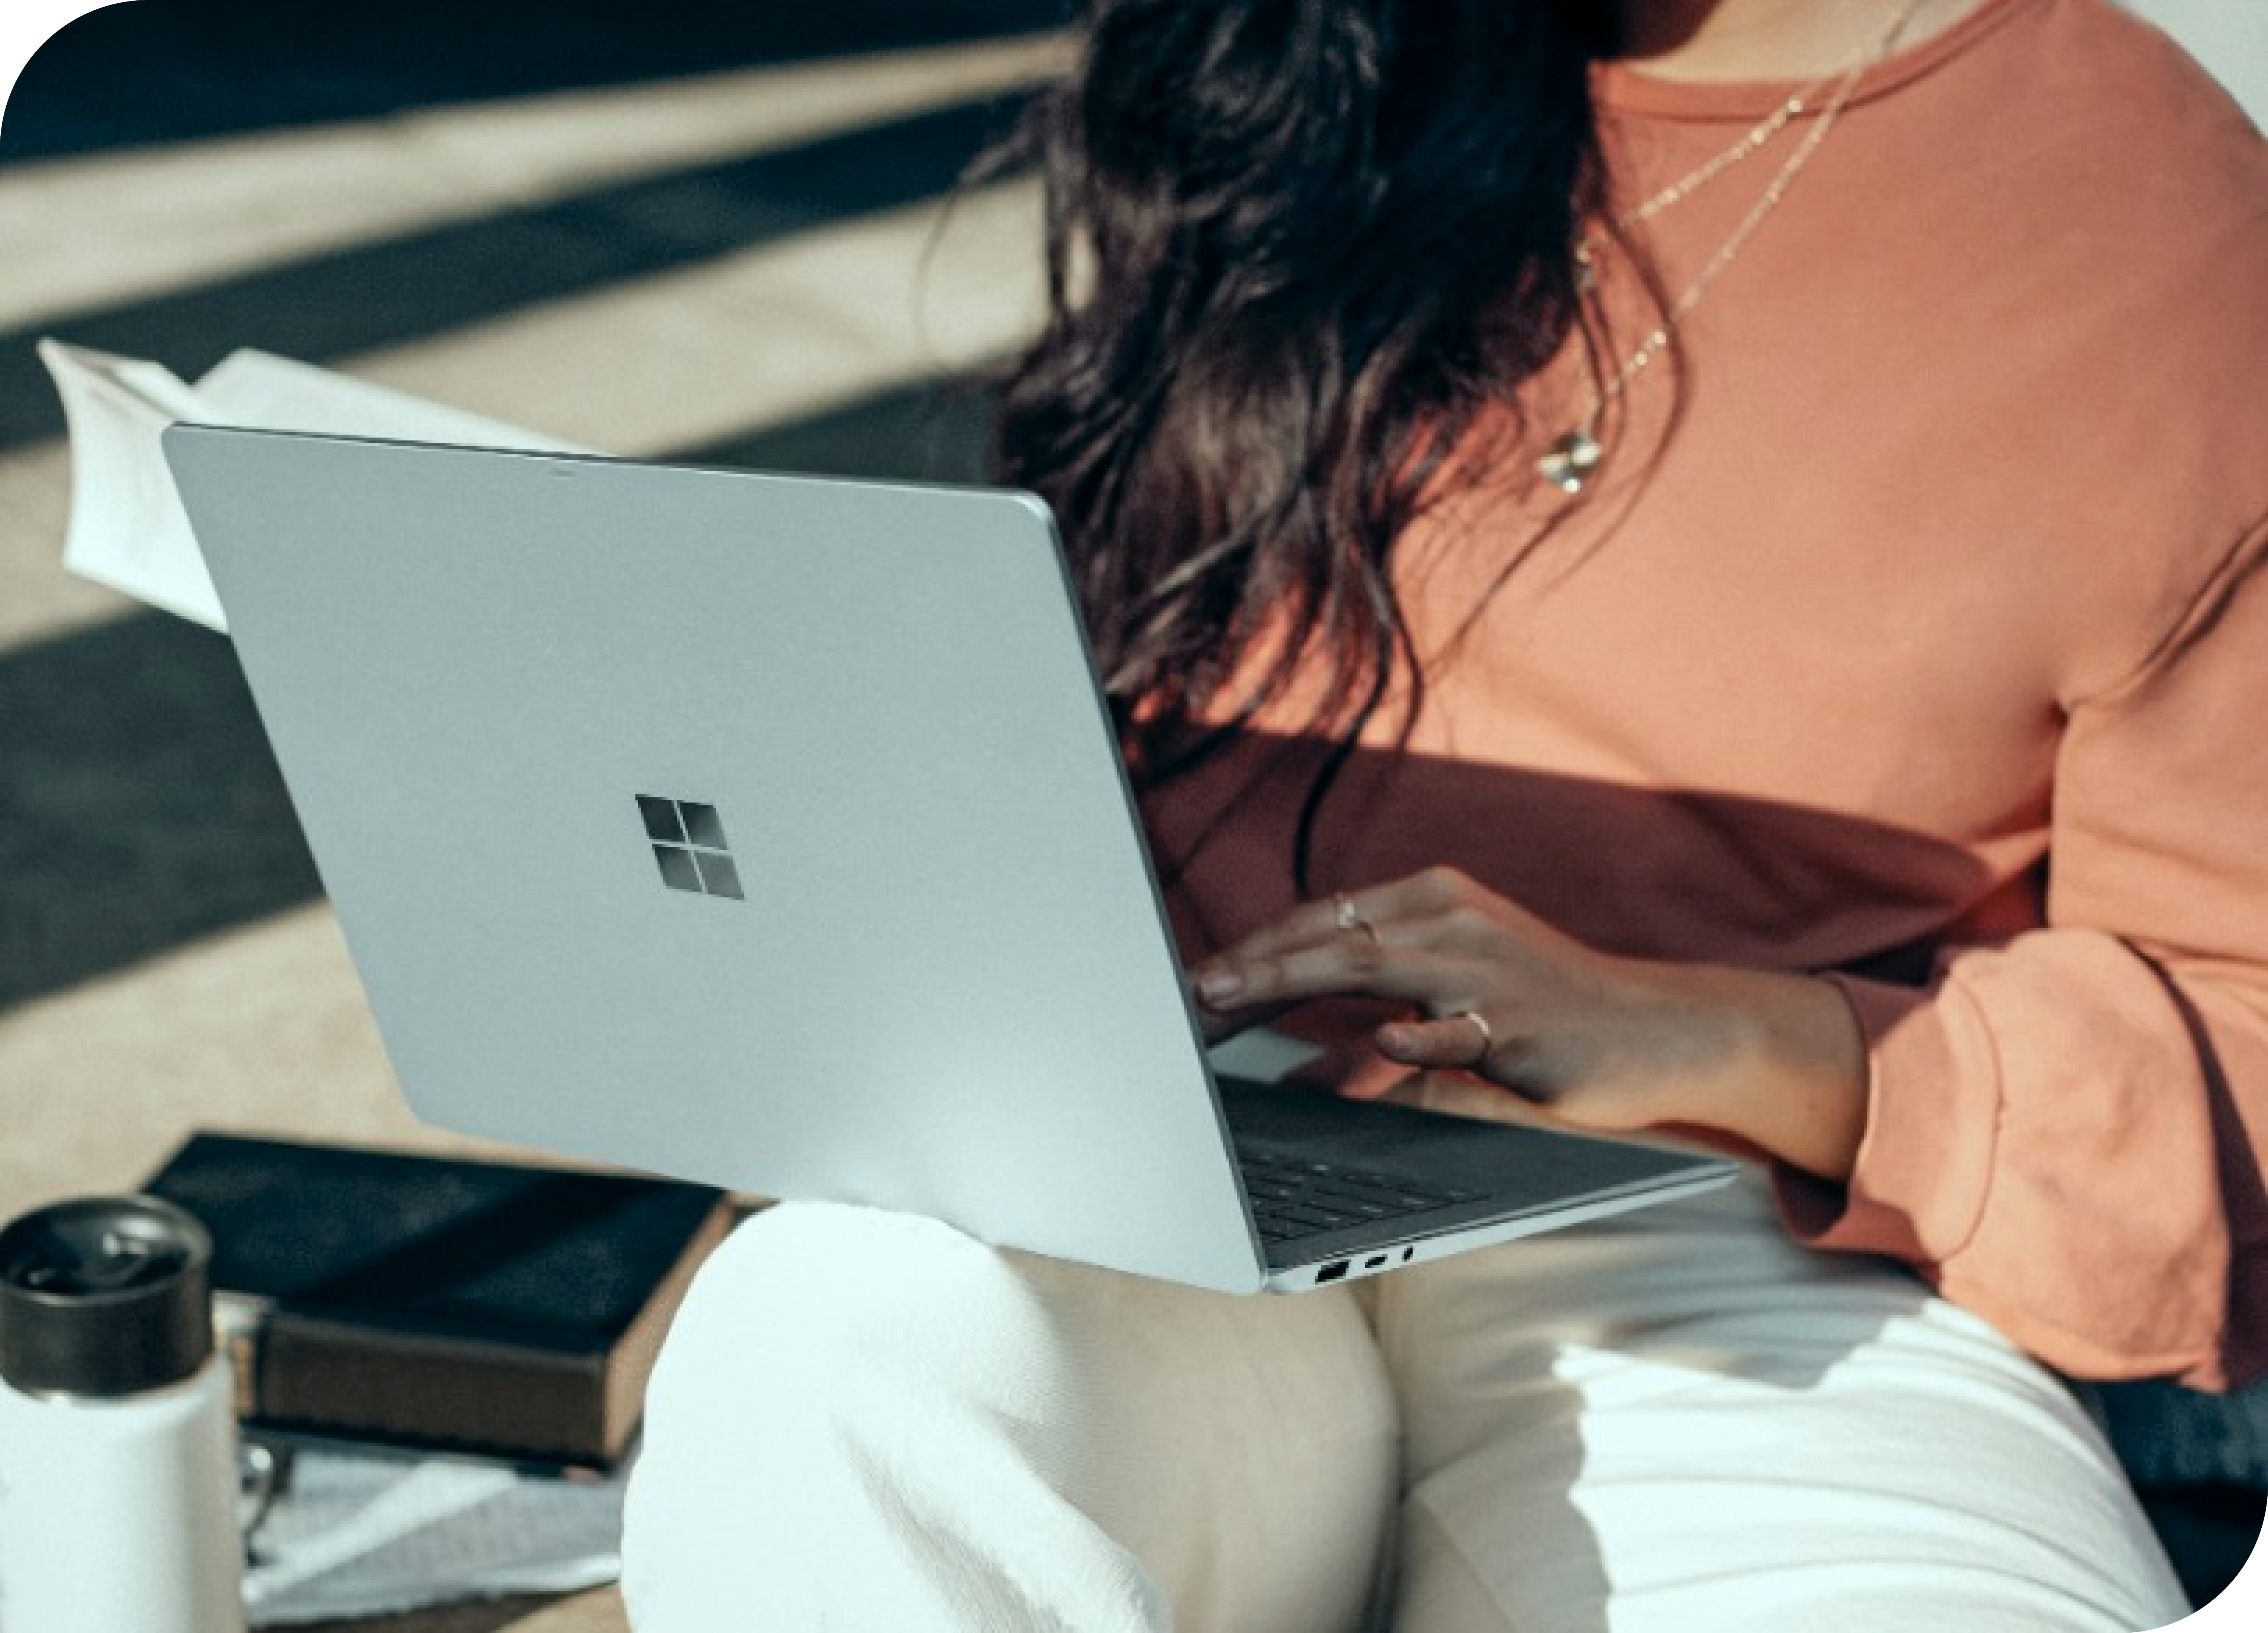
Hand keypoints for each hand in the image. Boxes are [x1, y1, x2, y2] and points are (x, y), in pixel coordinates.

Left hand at [1190, 867, 1867, 1178]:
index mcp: (1434, 901)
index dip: (1253, 949)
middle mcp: (1453, 920)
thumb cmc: (1545, 1012)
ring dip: (1290, 981)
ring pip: (1371, 966)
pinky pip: (1456, 1028)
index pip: (1322, 919)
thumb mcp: (1457, 991)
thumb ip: (1380, 1008)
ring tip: (1229, 1001)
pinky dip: (1413, 1032)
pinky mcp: (1520, 1022)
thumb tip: (1295, 1064)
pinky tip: (1380, 1036)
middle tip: (1188, 994)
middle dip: (1250, 965)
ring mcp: (1486, 969)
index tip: (1193, 982)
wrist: (1659, 1029)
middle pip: (1329, 936)